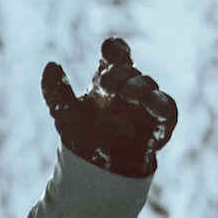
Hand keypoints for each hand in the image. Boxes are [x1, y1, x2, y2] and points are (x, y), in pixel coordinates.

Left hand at [41, 38, 176, 177]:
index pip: (115, 55)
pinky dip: (161, 106)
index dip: (115, 49)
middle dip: (117, 76)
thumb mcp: (63, 112)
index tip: (109, 50)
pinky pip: (166, 111)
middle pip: (129, 72)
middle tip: (105, 87)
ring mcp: (145, 105)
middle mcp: (129, 87)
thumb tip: (51, 64)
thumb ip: (55, 90)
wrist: (96, 168)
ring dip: (139, 89)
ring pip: (148, 87)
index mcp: (108, 79)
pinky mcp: (159, 125)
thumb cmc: (82, 134)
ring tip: (127, 94)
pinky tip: (152, 106)